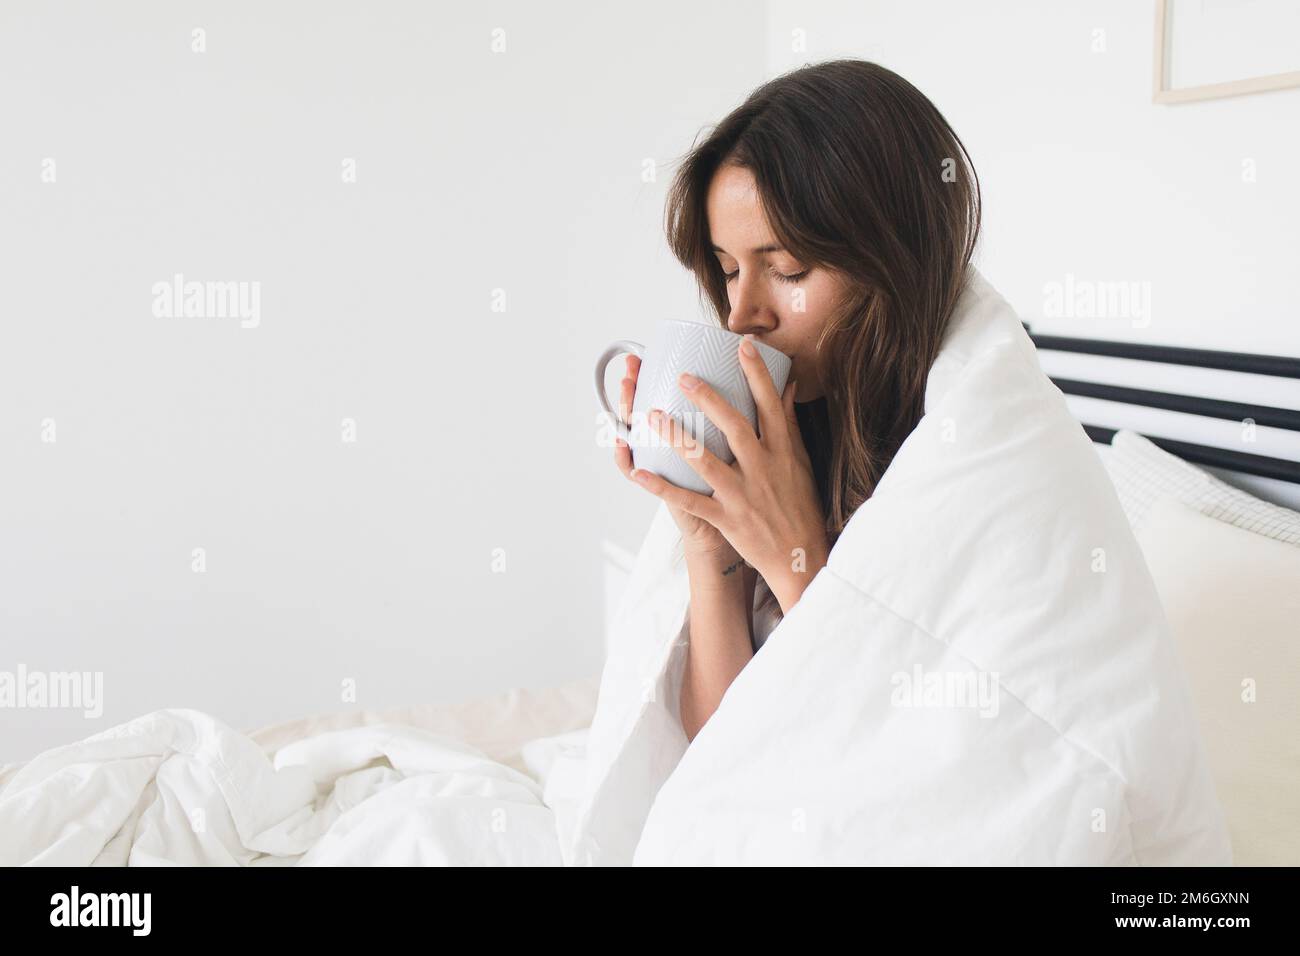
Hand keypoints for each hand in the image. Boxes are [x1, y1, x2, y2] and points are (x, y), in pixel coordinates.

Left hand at [629, 333, 830, 612]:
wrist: (802, 557)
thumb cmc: (800, 506)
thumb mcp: (801, 461)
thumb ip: (788, 423)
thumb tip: (787, 387)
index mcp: (782, 451)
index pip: (770, 405)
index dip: (757, 374)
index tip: (743, 346)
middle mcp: (762, 468)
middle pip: (734, 427)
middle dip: (708, 400)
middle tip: (683, 377)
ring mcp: (742, 494)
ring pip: (705, 461)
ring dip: (677, 437)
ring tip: (652, 415)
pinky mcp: (726, 518)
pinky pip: (689, 501)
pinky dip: (662, 488)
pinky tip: (638, 473)